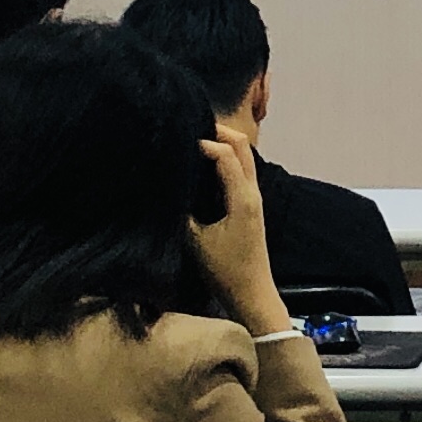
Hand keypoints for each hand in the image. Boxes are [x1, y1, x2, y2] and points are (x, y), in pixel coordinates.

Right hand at [190, 132, 287, 339]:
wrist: (252, 294)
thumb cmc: (225, 271)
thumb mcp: (196, 242)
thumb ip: (182, 211)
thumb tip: (167, 187)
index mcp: (242, 198)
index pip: (226, 154)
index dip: (203, 141)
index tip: (178, 139)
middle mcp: (253, 192)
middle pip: (242, 146)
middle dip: (218, 131)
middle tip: (189, 127)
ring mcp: (254, 198)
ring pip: (244, 156)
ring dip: (222, 143)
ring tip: (193, 140)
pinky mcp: (250, 205)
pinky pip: (241, 170)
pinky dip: (225, 158)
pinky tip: (203, 163)